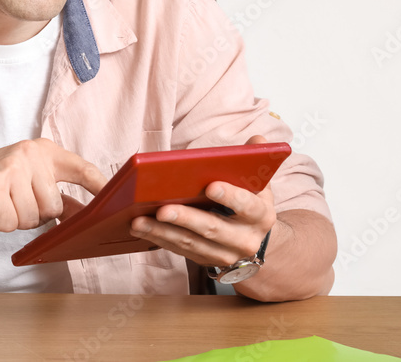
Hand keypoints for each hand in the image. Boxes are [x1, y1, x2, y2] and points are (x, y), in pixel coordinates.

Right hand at [0, 138, 106, 232]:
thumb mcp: (25, 182)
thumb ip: (55, 194)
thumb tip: (87, 213)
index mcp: (41, 150)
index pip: (82, 169)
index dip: (101, 186)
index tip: (118, 199)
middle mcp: (28, 154)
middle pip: (54, 207)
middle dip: (34, 215)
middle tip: (11, 201)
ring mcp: (10, 167)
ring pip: (32, 218)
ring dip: (14, 220)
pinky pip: (10, 223)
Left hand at [128, 136, 277, 267]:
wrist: (251, 239)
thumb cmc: (248, 202)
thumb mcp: (257, 183)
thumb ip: (254, 160)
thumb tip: (257, 139)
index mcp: (261, 216)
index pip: (248, 205)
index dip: (231, 196)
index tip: (211, 186)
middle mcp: (246, 240)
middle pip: (213, 228)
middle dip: (185, 218)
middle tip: (162, 209)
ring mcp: (225, 254)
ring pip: (191, 243)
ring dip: (162, 232)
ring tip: (139, 220)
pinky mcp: (205, 261)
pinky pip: (179, 251)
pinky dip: (158, 239)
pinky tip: (139, 228)